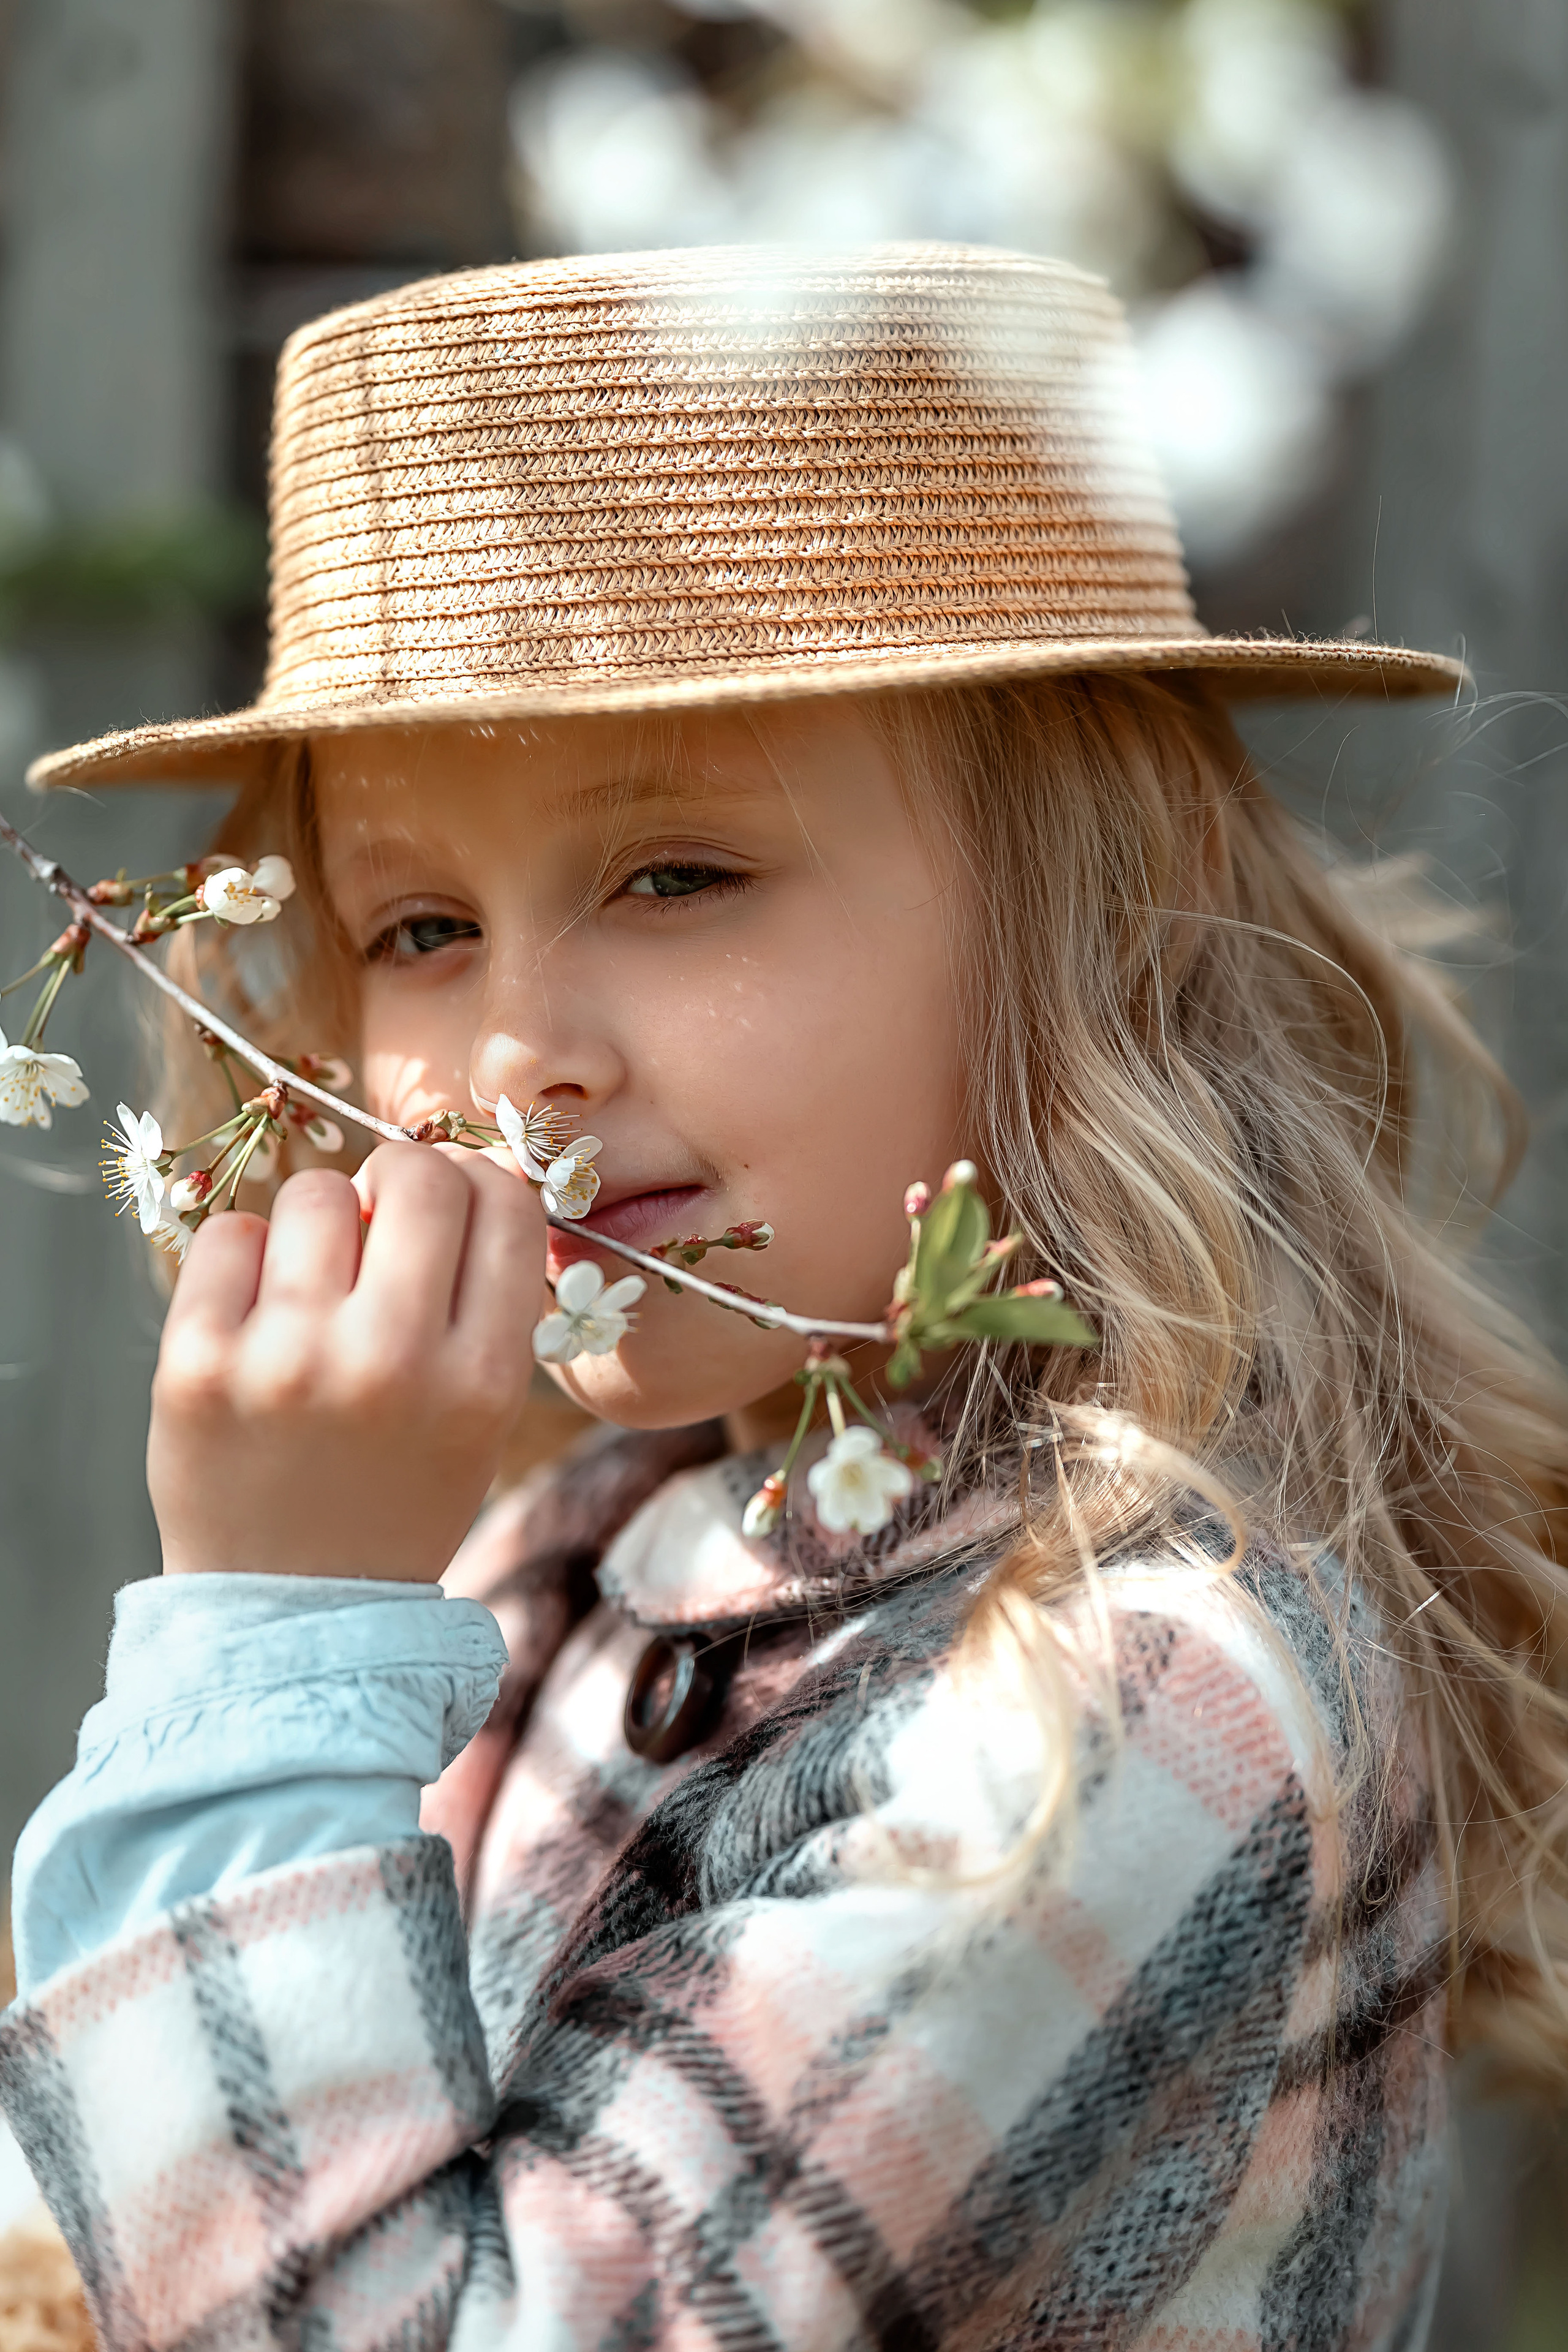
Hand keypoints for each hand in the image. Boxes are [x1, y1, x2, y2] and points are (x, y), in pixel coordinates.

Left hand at [148, 1143, 545, 1579]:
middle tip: (383, 1218)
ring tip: (314, 1283)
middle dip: (403, 1179)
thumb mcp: (481, 1416)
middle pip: (417, 1177)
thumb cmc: (397, 1494)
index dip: (482, 1182)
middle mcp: (391, 1362)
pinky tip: (258, 1309)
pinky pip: (229, 1234)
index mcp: (481, 1380)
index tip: (458, 1203)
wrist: (294, 1610)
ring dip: (322, 1220)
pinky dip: (247, 1256)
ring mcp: (288, 1359)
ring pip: (317, 1192)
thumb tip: (459, 1168)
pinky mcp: (197, 1363)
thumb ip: (483, 1300)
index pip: (505, 1204)